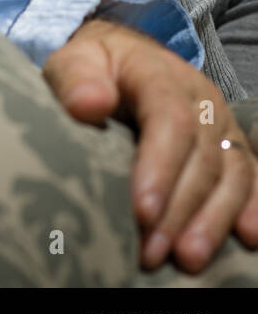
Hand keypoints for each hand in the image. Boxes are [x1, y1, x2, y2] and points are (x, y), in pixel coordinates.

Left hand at [45, 18, 257, 271]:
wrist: (121, 55)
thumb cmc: (93, 66)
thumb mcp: (74, 61)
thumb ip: (77, 79)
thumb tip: (89, 104)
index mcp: (160, 75)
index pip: (170, 120)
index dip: (160, 168)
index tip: (142, 211)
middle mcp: (200, 99)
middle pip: (201, 156)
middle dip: (179, 209)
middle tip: (152, 251)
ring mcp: (221, 122)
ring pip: (231, 173)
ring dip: (212, 219)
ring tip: (188, 258)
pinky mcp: (231, 143)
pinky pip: (250, 175)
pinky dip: (252, 207)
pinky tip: (246, 238)